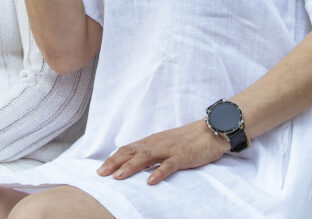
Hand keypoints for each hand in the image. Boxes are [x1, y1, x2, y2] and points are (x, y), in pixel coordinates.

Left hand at [96, 120, 229, 184]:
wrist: (210, 130)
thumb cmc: (187, 140)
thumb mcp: (166, 145)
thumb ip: (152, 153)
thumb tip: (136, 164)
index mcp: (152, 141)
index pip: (128, 149)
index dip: (113, 159)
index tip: (100, 169)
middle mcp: (156, 143)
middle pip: (131, 152)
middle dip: (115, 163)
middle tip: (101, 174)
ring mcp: (169, 149)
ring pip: (146, 157)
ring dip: (130, 167)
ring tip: (118, 177)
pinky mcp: (183, 156)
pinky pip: (169, 165)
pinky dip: (159, 172)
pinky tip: (150, 181)